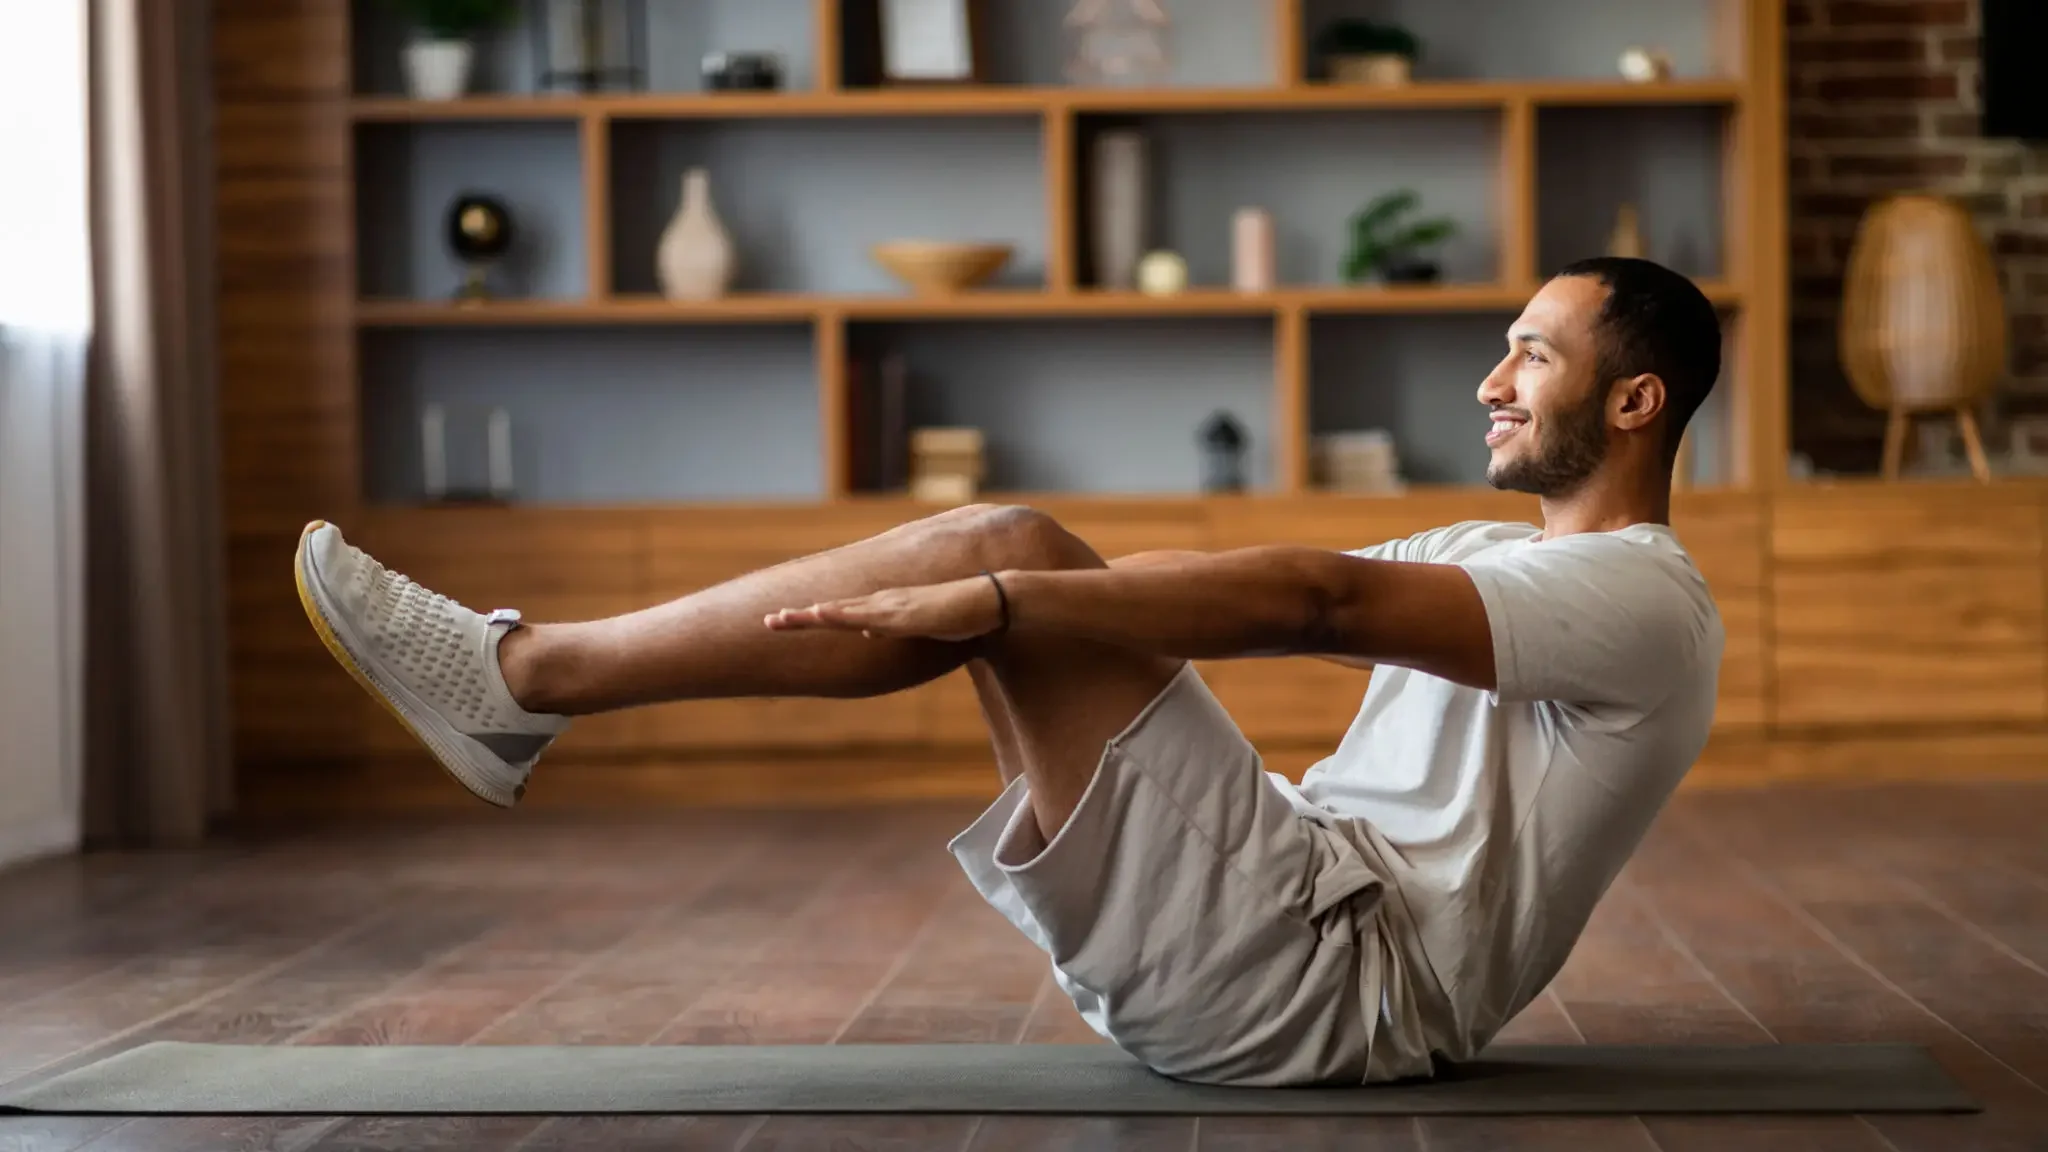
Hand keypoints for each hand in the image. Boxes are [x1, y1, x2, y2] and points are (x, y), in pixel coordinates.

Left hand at [764, 575, 1002, 641]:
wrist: (991, 601)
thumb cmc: (963, 616)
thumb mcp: (919, 630)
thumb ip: (892, 629)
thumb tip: (866, 633)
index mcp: (885, 611)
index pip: (842, 616)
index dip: (814, 619)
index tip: (788, 621)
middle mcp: (882, 605)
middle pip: (833, 611)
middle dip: (800, 618)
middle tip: (767, 621)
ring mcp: (889, 607)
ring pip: (840, 612)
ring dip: (808, 617)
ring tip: (778, 620)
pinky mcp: (900, 612)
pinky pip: (862, 616)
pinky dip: (837, 615)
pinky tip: (816, 614)